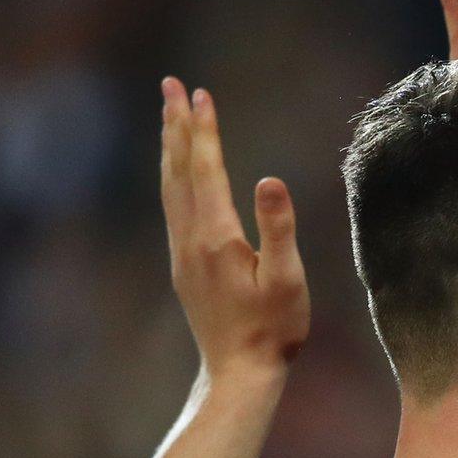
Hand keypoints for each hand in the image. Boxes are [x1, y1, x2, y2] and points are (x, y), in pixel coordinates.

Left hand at [160, 77, 308, 387]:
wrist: (240, 372)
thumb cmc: (274, 328)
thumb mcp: (287, 279)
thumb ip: (278, 227)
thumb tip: (271, 179)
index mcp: (217, 236)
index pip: (207, 169)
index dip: (204, 130)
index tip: (200, 93)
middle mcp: (191, 239)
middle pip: (179, 169)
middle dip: (176, 125)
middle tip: (171, 85)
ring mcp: (184, 252)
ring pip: (171, 186)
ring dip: (171, 148)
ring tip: (170, 117)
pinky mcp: (185, 266)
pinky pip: (173, 207)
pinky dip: (173, 177)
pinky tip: (177, 173)